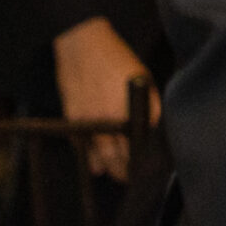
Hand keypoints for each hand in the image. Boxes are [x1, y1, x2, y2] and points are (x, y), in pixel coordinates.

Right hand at [53, 17, 154, 180]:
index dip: (144, 159)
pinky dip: (90, 158)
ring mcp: (89, 122)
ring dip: (110, 168)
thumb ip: (148, 106)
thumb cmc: (117, 60)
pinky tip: (96, 167)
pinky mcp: (73, 120)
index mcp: (129, 112)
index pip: (139, 145)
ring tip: (118, 176)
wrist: (82, 47)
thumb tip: (153, 126)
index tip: (149, 168)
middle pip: (119, 156)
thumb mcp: (143, 79)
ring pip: (100, 155)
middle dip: (127, 170)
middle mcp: (108, 122)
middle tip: (134, 179)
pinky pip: (82, 146)